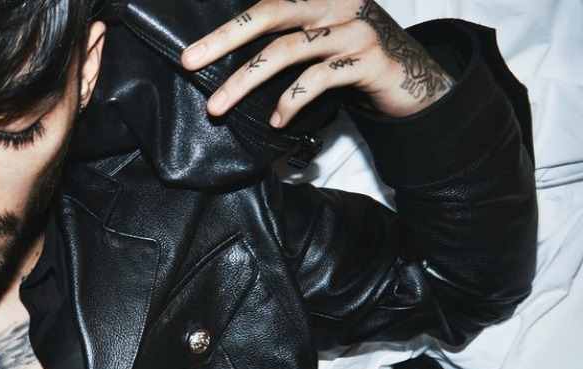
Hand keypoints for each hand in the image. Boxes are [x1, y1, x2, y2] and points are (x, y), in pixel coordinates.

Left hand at [180, 0, 453, 125]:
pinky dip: (289, 101)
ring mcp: (354, 29)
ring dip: (244, 81)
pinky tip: (276, 120)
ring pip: (286, 51)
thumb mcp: (319, 38)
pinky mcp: (367, 59)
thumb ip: (284, 34)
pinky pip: (317, 79)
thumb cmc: (354, 60)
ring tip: (218, 106)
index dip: (232, 19)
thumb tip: (225, 51)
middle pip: (269, 14)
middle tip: (189, 61)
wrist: (415, 79)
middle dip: (223, 39)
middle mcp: (337, 3)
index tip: (197, 41)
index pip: (267, 1)